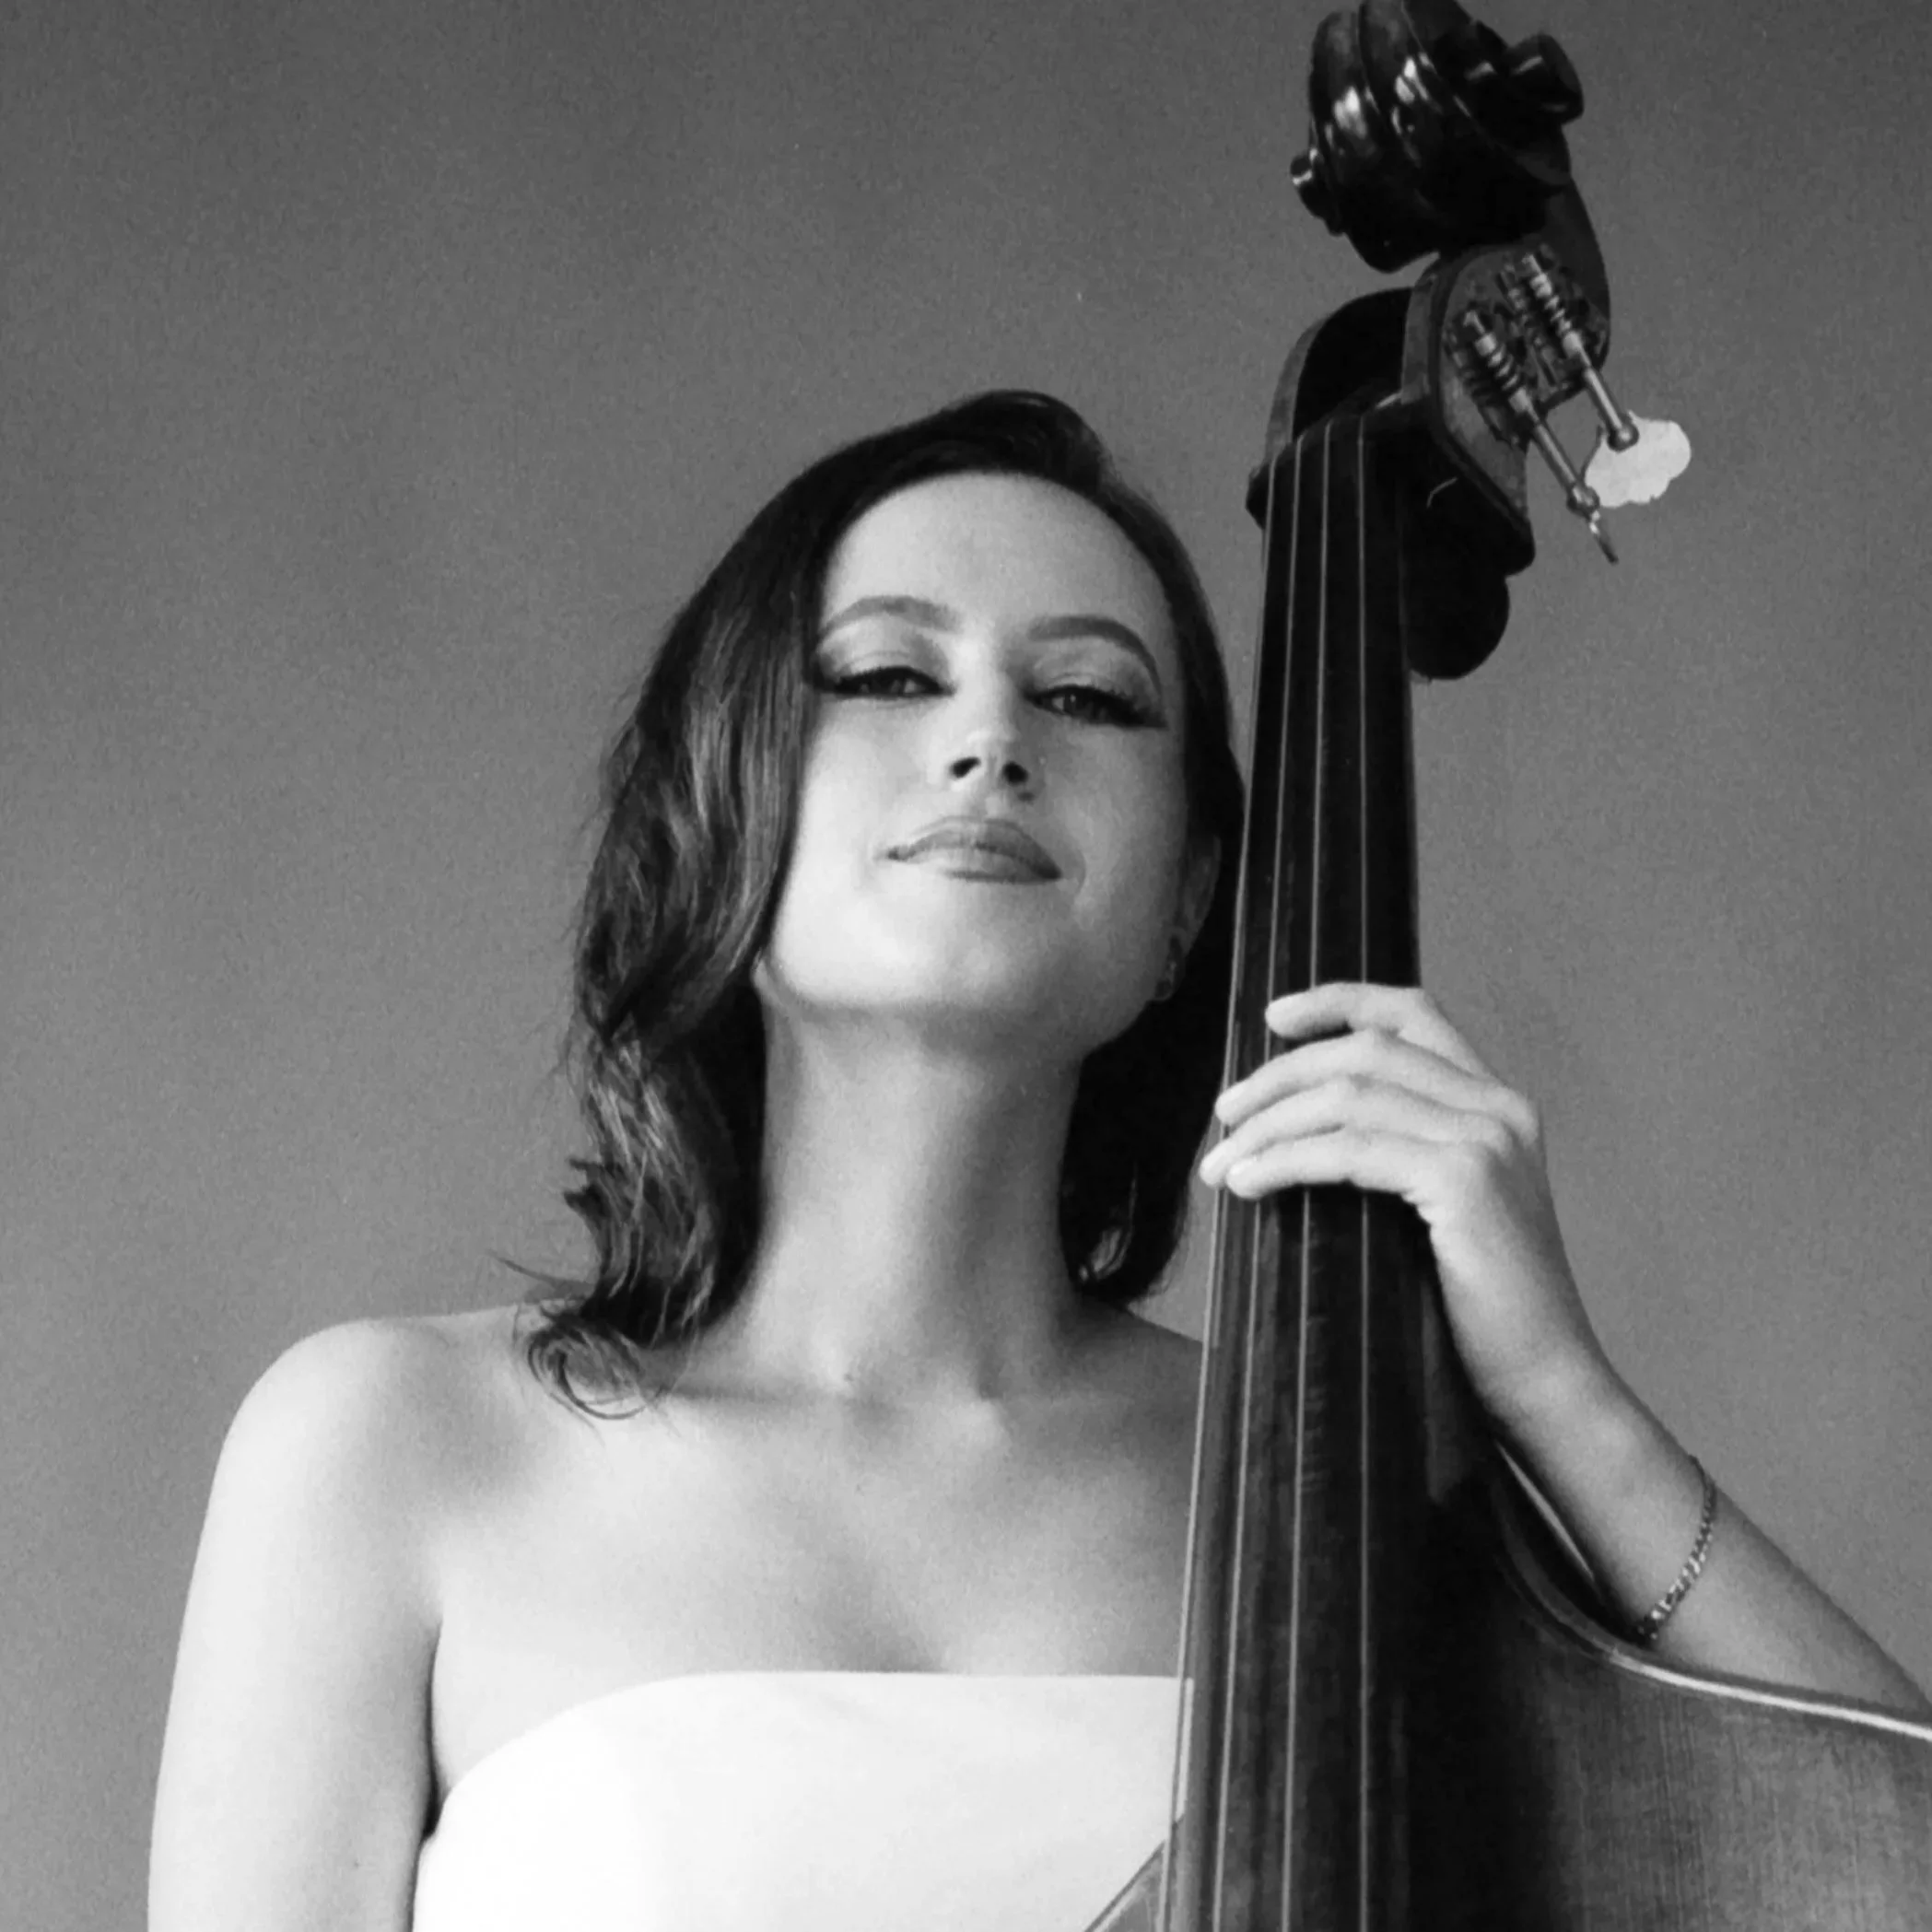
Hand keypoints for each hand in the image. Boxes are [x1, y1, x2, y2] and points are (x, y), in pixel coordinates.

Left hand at [1196, 982, 1615, 1441]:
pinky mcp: (1464, 1181)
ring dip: (1269, 1124)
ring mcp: (1486, 1140)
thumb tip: (1299, 1134)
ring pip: (1348, 1097)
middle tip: (1223, 1113)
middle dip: (1279, 1074)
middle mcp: (1499, 1108)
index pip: (1415, 1014)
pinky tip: (1246, 1183)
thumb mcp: (1444, 1213)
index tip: (1273, 1016)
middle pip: (1365, 1051)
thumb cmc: (1482, 1314)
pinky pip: (1348, 1150)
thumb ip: (1401, 1157)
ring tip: (1219, 1162)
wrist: (1545, 1384)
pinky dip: (1285, 1160)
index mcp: (1499, 1105)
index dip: (1341, 1001)